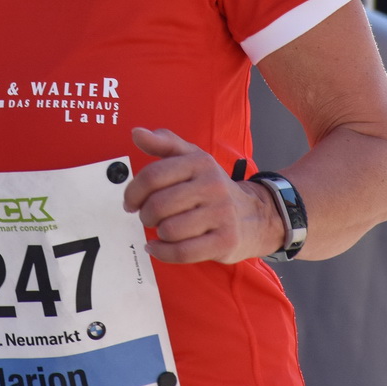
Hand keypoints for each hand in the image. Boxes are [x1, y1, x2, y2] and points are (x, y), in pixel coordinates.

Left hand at [123, 127, 282, 264]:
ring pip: (169, 230)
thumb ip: (164, 144)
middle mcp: (213, 186)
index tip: (130, 202)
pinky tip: (158, 246)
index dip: (133, 192)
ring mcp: (221, 215)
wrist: (256, 215)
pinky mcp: (225, 242)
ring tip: (161, 230)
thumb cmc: (213, 188)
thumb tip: (136, 133)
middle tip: (148, 217)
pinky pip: (182, 252)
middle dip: (145, 215)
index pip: (153, 176)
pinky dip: (163, 252)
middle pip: (159, 205)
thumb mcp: (192, 159)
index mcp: (201, 163)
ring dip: (157, 233)